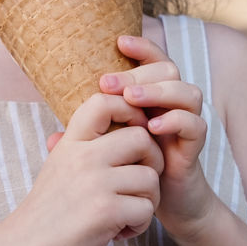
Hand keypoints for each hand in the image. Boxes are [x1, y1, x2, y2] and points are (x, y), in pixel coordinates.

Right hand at [10, 93, 163, 245]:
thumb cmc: (48, 209)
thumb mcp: (59, 164)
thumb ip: (84, 144)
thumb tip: (111, 120)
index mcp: (72, 141)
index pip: (104, 102)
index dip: (129, 109)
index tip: (134, 131)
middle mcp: (84, 156)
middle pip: (142, 138)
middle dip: (152, 161)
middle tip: (140, 183)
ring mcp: (96, 182)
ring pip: (150, 177)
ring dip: (148, 200)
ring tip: (128, 213)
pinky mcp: (106, 211)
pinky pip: (146, 209)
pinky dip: (141, 224)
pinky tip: (122, 231)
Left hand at [99, 35, 217, 242]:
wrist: (164, 204)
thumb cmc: (134, 170)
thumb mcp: (108, 149)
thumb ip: (86, 139)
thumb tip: (50, 139)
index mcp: (153, 95)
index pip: (153, 59)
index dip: (141, 46)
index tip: (118, 41)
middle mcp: (173, 103)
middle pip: (168, 69)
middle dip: (139, 72)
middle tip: (110, 83)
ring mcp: (187, 123)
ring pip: (187, 92)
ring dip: (159, 91)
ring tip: (132, 99)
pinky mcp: (195, 147)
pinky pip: (195, 125)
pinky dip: (176, 121)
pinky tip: (152, 128)